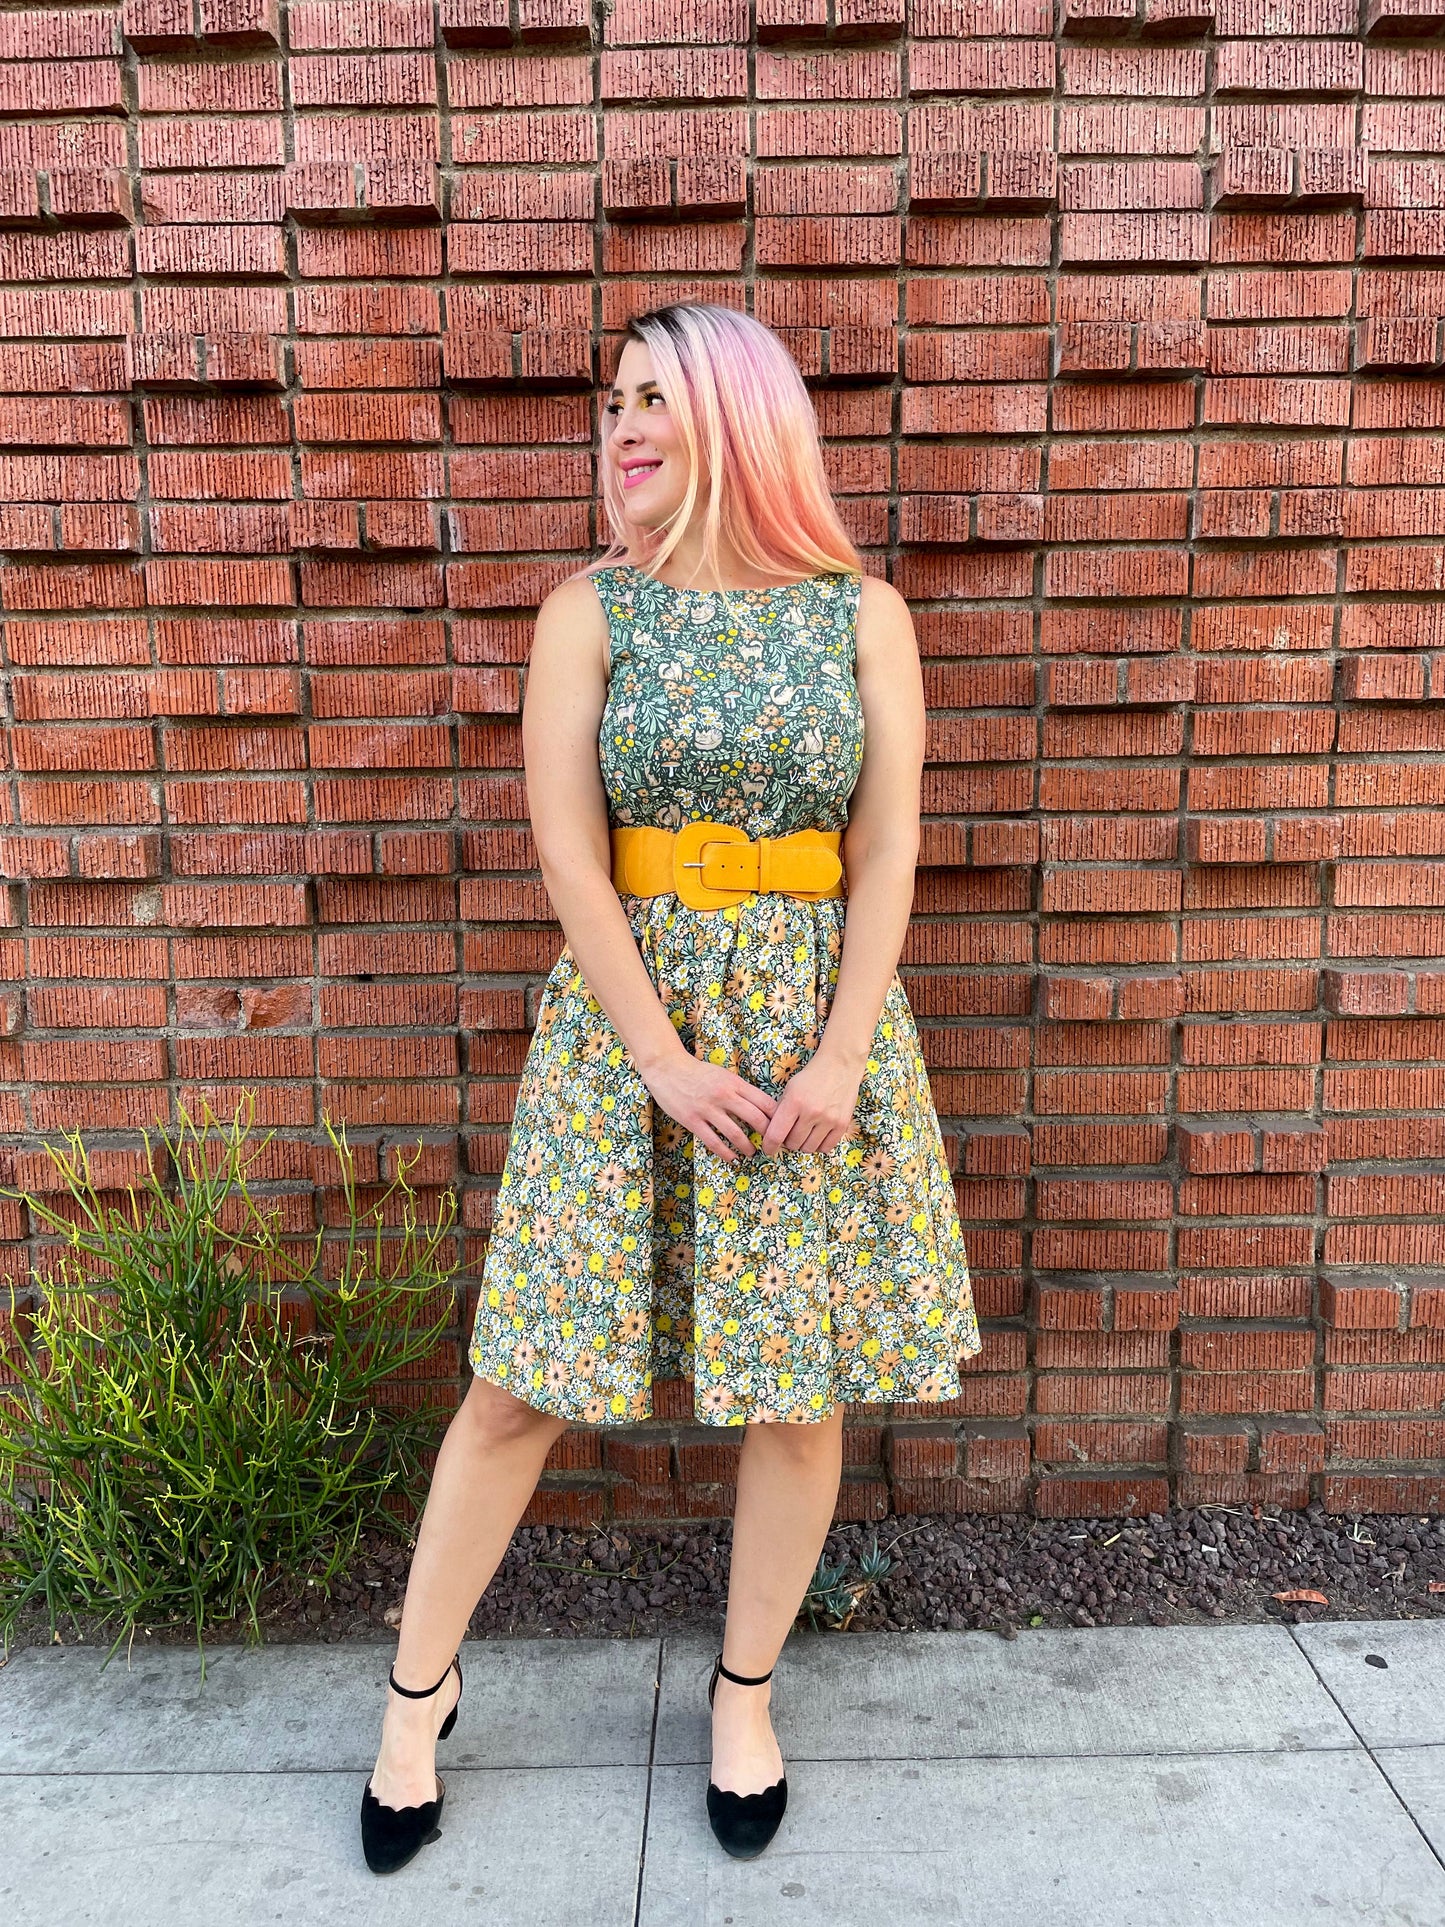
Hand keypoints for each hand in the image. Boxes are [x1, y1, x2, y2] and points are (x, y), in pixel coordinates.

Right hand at [641, 1050, 776, 1163]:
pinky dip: (726, 1153)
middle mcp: (724, 1095)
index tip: (782, 1129)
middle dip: (768, 1136)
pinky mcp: (693, 1120)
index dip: (777, 1118)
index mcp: (735, 1083)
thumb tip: (761, 1107)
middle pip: (756, 1119)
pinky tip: (733, 1158)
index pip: (765, 1102)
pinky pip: (713, 1141)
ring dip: (747, 1147)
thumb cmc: (698, 1072)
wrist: (667, 1068)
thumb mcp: (724, 1075)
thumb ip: (740, 1090)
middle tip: (772, 1145)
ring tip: (752, 1153)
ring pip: (736, 1133)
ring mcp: (708, 1109)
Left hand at [760, 1048, 862, 1157]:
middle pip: (793, 1144)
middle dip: (788, 1141)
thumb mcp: (790, 1089)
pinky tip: (817, 1136)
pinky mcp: (842, 1124)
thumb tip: (773, 1134)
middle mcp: (811, 1112)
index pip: (776, 1134)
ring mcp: (828, 1119)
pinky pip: (826, 1147)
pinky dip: (819, 1145)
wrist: (840, 1065)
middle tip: (790, 1133)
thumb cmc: (811, 1076)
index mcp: (794, 1102)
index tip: (768, 1150)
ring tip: (804, 1133)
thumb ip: (781, 1111)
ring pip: (808, 1148)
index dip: (769, 1146)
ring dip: (803, 1144)